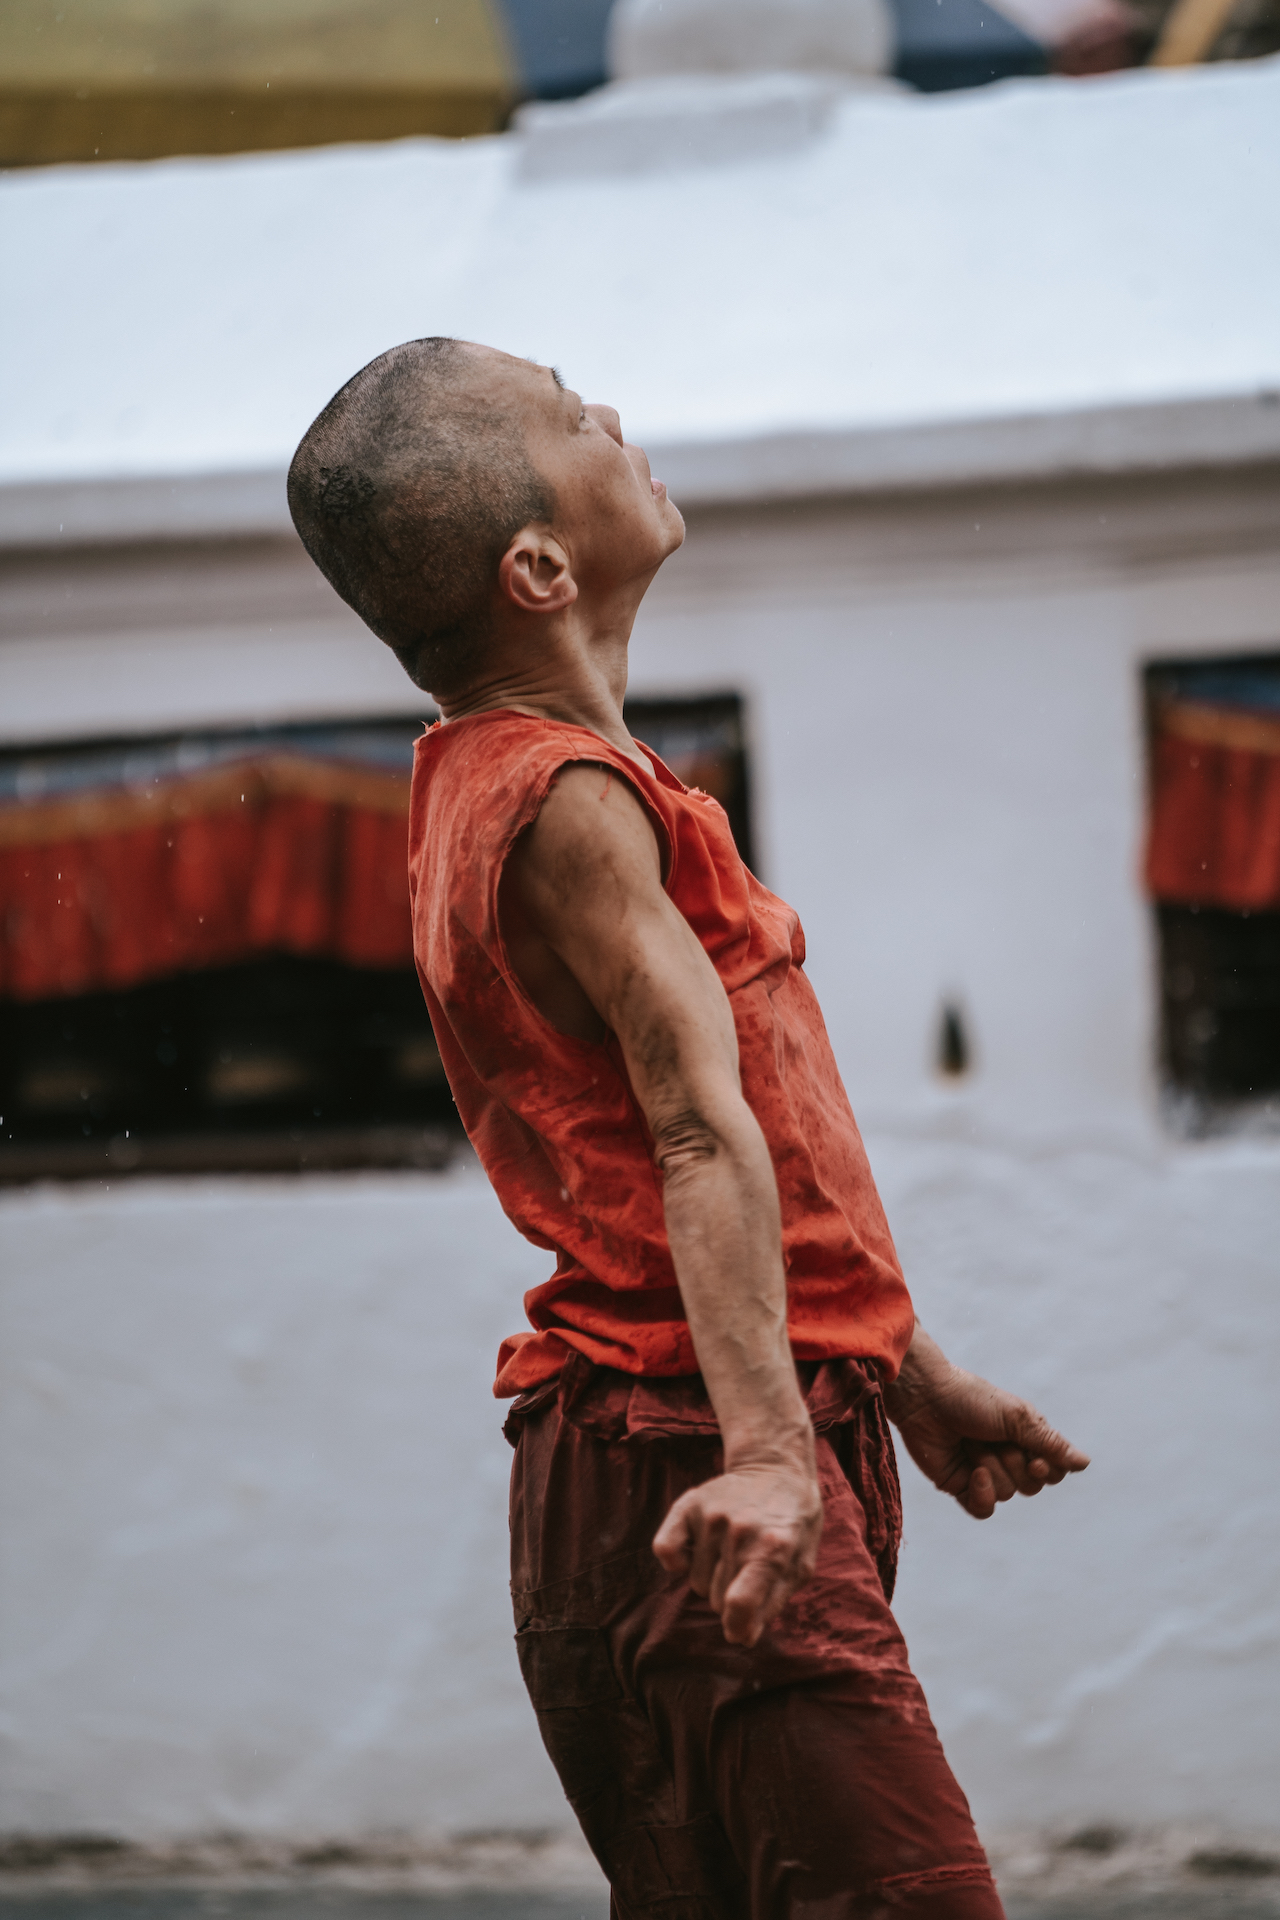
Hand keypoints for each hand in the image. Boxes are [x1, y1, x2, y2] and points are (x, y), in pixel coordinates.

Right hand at [652, 1460, 822, 1646]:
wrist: (776, 1470)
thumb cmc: (793, 1526)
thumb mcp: (800, 1566)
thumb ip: (773, 1603)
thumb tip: (742, 1637)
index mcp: (773, 1549)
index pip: (740, 1603)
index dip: (737, 1629)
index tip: (739, 1632)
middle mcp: (739, 1531)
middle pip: (717, 1598)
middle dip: (731, 1598)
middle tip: (748, 1573)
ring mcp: (712, 1516)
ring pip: (696, 1581)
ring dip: (712, 1578)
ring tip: (732, 1554)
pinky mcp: (689, 1503)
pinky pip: (665, 1550)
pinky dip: (675, 1562)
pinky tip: (695, 1555)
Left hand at [885, 1326, 1088, 1519]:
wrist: (925, 1398)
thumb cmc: (971, 1399)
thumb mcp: (1017, 1418)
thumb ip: (1050, 1443)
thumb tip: (1085, 1463)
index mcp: (1026, 1438)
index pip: (1054, 1471)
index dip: (1047, 1469)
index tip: (1034, 1455)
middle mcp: (1008, 1457)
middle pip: (1032, 1486)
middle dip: (1013, 1463)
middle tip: (992, 1439)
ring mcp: (985, 1473)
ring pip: (1008, 1494)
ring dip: (990, 1467)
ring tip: (970, 1443)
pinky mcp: (961, 1486)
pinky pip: (984, 1510)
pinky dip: (981, 1494)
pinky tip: (972, 1473)